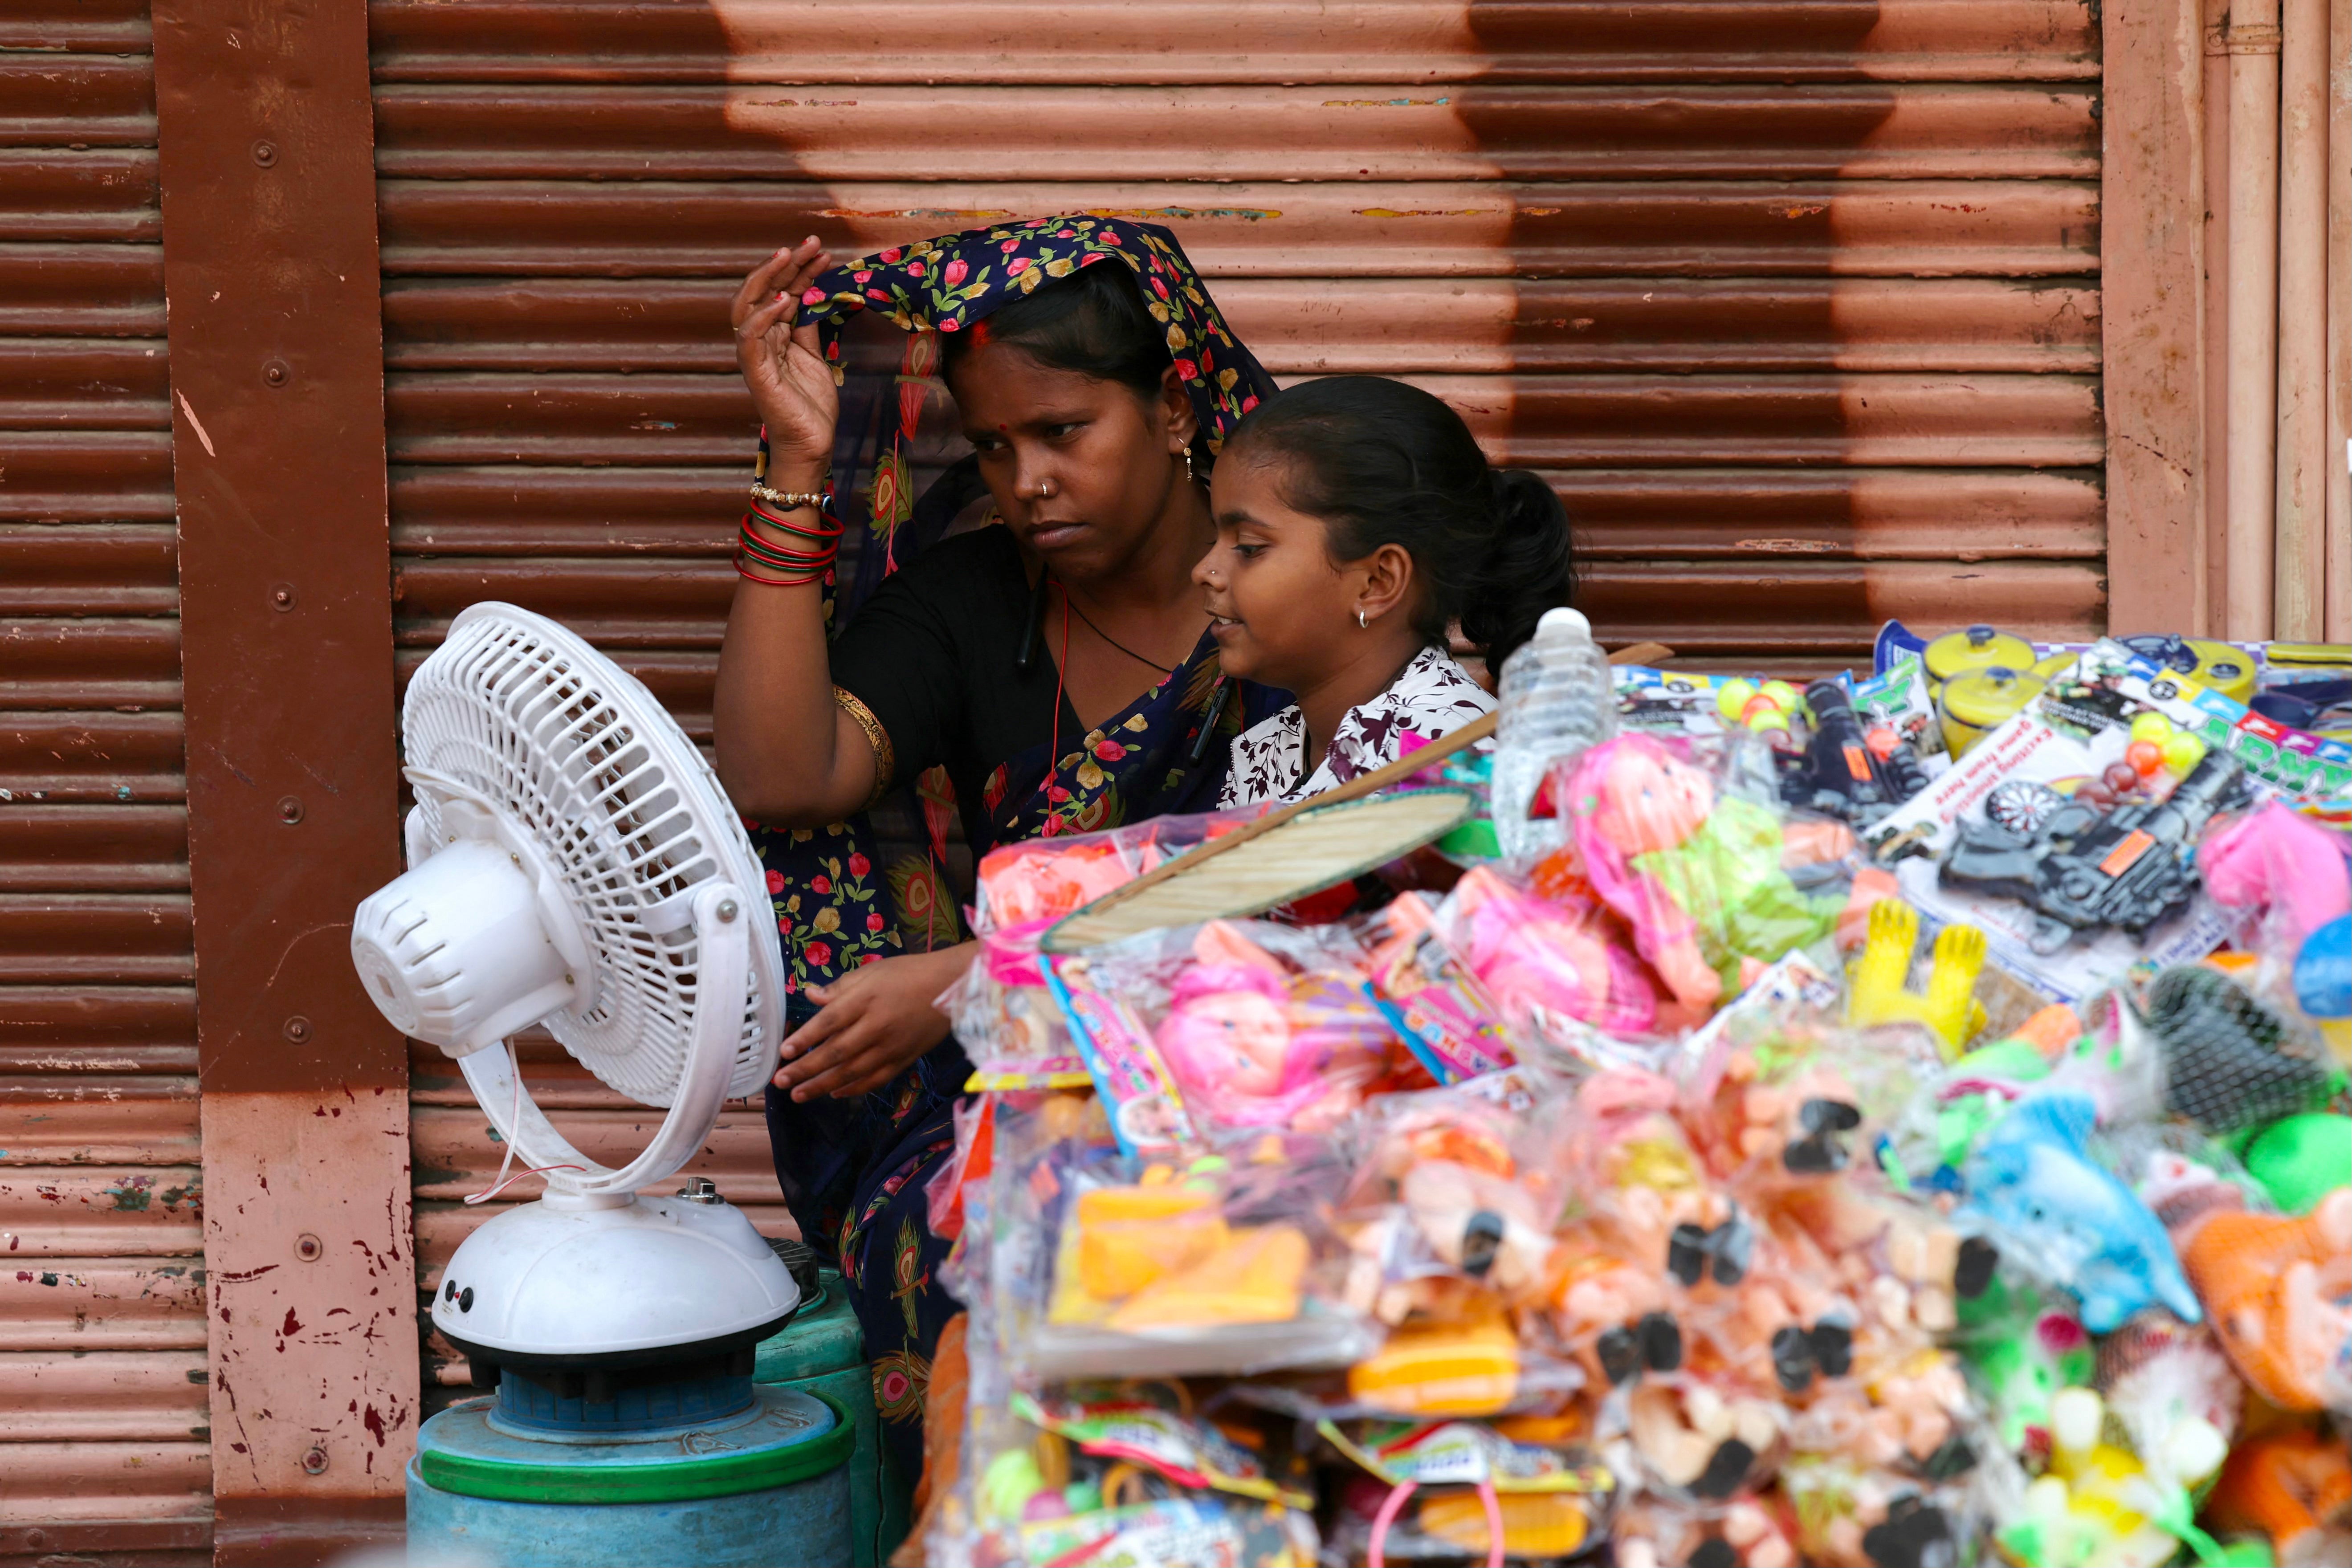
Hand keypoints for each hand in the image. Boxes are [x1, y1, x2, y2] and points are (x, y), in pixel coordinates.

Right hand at [732, 237, 840, 481]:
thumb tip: (811, 295)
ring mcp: (754, 355)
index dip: (800, 270)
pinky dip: (763, 317)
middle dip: (785, 264)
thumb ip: (808, 327)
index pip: (782, 291)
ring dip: (768, 279)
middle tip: (808, 243)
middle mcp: (759, 340)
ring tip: (788, 257)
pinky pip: (750, 338)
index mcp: (773, 334)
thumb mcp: (815, 356)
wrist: (811, 443)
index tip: (821, 252)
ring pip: (749, 306)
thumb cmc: (811, 404)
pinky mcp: (755, 373)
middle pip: (762, 291)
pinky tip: (782, 301)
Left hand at [772, 942, 974, 1101]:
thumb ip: (840, 987)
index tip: (784, 1052)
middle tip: (780, 1081)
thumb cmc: (909, 973)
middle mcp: (877, 1025)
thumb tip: (810, 995)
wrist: (953, 987)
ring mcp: (891, 1046)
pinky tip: (835, 1093)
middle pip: (836, 1052)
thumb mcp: (872, 971)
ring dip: (822, 1085)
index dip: (805, 1037)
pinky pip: (875, 1079)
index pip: (830, 1021)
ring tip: (797, 1094)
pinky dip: (854, 1089)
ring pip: (852, 1071)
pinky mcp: (904, 1059)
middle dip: (806, 1069)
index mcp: (866, 998)